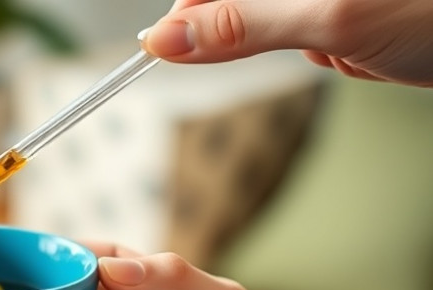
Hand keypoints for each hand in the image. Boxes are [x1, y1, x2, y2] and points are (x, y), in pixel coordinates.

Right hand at [141, 0, 432, 87]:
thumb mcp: (328, 19)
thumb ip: (240, 26)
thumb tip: (166, 40)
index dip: (185, 10)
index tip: (166, 46)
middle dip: (245, 26)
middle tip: (307, 36)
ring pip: (256, 20)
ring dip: (284, 42)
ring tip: (345, 39)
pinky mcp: (329, 8)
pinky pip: (291, 33)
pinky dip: (314, 49)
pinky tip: (354, 46)